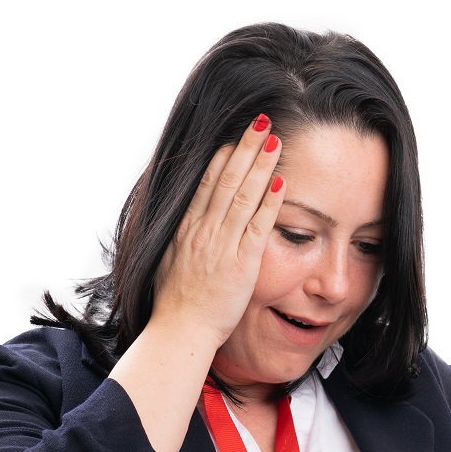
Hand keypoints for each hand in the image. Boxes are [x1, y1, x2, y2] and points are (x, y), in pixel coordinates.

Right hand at [149, 113, 285, 349]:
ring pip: (243, 196)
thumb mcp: (169, 264)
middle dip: (245, 147)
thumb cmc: (175, 305)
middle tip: (260, 121)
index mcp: (186, 230)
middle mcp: (203, 232)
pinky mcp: (241, 264)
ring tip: (274, 139)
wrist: (179, 330)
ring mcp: (222, 246)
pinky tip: (281, 181)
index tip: (234, 138)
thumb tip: (187, 227)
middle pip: (226, 180)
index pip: (206, 184)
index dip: (223, 158)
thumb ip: (182, 242)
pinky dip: (269, 202)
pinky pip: (257, 227)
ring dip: (260, 165)